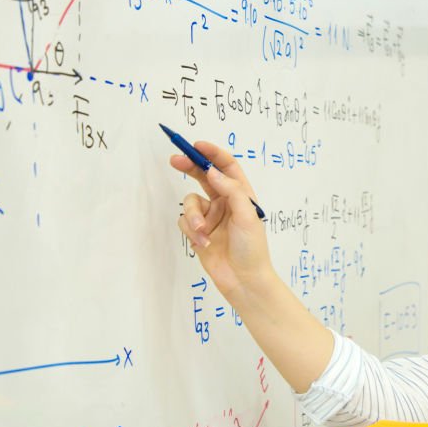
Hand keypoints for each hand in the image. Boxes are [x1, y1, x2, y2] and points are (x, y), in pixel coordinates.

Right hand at [170, 142, 273, 299]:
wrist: (244, 280)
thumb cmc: (252, 248)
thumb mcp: (247, 215)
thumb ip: (231, 191)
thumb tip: (213, 172)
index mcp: (240, 195)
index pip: (226, 167)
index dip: (212, 154)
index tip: (197, 145)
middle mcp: (224, 202)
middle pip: (203, 176)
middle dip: (190, 167)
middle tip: (175, 159)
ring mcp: (210, 217)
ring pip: (190, 202)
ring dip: (193, 216)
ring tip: (202, 232)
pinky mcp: (198, 231)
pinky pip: (185, 220)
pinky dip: (191, 230)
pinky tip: (203, 243)